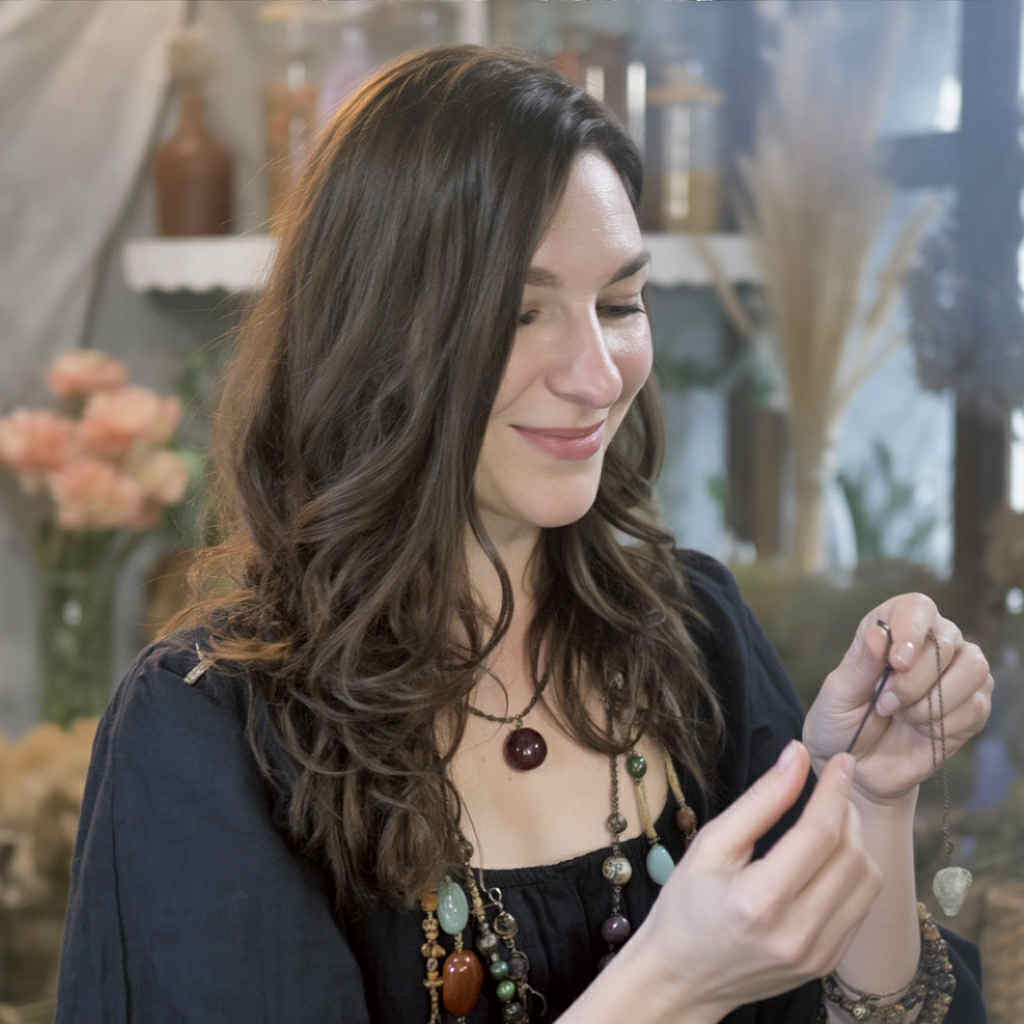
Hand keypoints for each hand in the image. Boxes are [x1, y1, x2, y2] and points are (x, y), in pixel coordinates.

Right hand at [632, 742, 881, 1020]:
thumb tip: (796, 754)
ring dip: (857, 841)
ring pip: (867, 882)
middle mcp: (796, 932)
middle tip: (830, 789)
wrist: (682, 979)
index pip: (819, 834)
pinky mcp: (827, 964)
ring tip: (831, 821)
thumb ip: (759, 800)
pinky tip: (830, 857)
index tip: (842, 760)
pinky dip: (854, 872)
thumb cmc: (686, 906)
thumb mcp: (711, 844)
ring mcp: (818, 955)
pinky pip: (861, 907)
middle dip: (847, 811)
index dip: (835, 791)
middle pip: (850, 856)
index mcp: (759, 900)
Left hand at [802, 593, 993, 806]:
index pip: (917, 608)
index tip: (897, 663)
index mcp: (891, 628)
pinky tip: (921, 730)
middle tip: (885, 704)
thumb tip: (878, 634)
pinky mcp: (972, 707)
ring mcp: (956, 674)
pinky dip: (946, 724)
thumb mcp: (839, 694)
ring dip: (934, 700)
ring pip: (973, 668)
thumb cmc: (841, 724)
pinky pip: (977, 706)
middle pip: (947, 640)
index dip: (911, 630)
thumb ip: (861, 664)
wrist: (858, 768)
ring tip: (902, 716)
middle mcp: (930, 644)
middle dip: (915, 679)